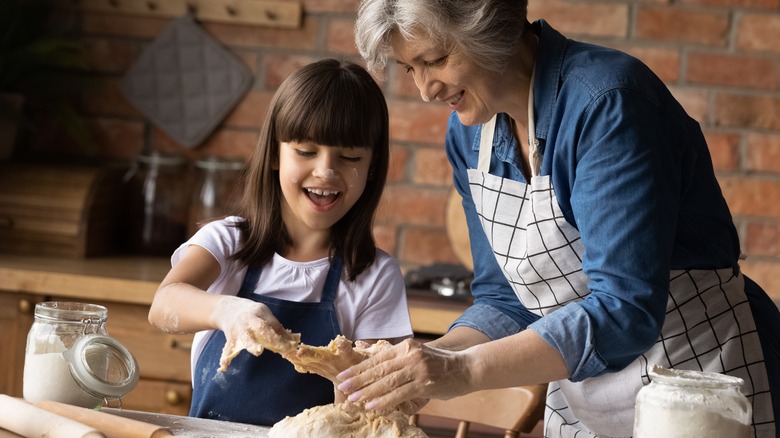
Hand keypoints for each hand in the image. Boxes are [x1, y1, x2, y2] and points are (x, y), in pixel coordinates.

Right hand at [212, 295, 299, 370]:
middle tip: (280, 345)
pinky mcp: (230, 337)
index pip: (273, 324)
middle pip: (260, 327)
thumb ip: (276, 328)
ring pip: (245, 337)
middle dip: (269, 335)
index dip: (282, 336)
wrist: (227, 309)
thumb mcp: (264, 316)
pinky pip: (228, 348)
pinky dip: (226, 357)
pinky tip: (224, 366)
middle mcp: (249, 319)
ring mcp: (239, 328)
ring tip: (257, 351)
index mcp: (260, 312)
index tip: (291, 346)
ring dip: (252, 344)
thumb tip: (292, 342)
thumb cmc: (252, 315)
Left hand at [283, 335, 366, 380]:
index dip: (344, 346)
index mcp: (350, 358)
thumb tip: (360, 342)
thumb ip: (367, 349)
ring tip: (288, 354)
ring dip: (300, 359)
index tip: (340, 341)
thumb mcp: (371, 358)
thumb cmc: (364, 366)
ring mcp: (328, 369)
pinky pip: (310, 367)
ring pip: (313, 363)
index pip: (348, 351)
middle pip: (323, 358)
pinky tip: (288, 358)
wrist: (357, 386)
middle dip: (311, 354)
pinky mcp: (323, 372)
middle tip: (300, 351)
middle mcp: (337, 364)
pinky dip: (299, 363)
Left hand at [336, 338, 469, 410]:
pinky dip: (384, 400)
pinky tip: (372, 406)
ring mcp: (417, 369)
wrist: (466, 368)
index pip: (377, 358)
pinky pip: (399, 393)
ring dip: (368, 391)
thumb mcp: (417, 355)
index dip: (359, 367)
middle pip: (379, 369)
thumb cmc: (439, 365)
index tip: (343, 375)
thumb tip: (373, 361)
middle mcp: (410, 355)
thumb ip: (397, 359)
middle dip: (358, 379)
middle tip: (342, 386)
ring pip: (387, 382)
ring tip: (353, 398)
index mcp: (405, 347)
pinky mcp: (424, 384)